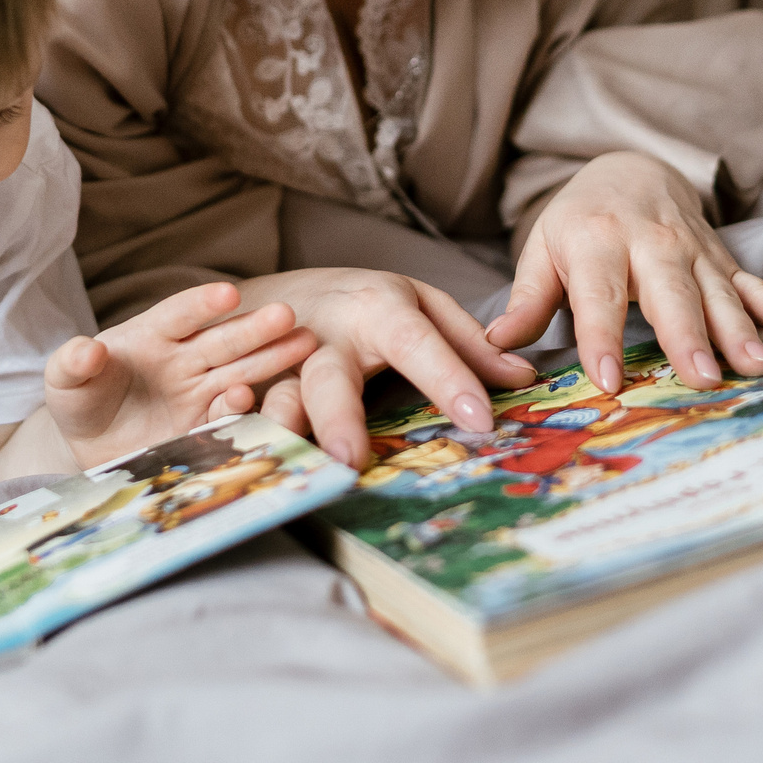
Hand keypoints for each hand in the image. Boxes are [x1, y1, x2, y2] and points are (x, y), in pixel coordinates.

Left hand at [45, 281, 318, 467]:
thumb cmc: (83, 402)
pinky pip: (230, 417)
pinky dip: (245, 411)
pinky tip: (258, 405)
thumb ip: (72, 365)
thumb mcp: (65, 385)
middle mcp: (184, 360)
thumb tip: (86, 349)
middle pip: (222, 340)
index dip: (202, 305)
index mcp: (153, 336)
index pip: (179, 314)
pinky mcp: (207, 427)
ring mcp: (200, 392)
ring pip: (240, 371)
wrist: (94, 450)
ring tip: (303, 346)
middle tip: (286, 316)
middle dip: (254, 328)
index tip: (227, 295)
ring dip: (271, 359)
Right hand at [234, 269, 540, 468]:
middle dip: (340, 417)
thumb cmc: (364, 305)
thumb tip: (524, 378)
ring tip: (297, 470)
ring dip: (282, 435)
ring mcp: (279, 366)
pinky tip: (252, 469)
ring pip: (276, 399)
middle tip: (353, 459)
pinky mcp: (247, 389)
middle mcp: (326, 337)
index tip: (480, 420)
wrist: (278, 292)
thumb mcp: (420, 306)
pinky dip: (239, 439)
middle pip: (331, 376)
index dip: (449, 380)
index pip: (418, 344)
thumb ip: (468, 342)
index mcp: (379, 308)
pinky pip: (239, 416)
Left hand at [484, 151, 762, 399]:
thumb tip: (497, 346)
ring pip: (717, 292)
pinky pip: (753, 282)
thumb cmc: (579, 222)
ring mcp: (692, 249)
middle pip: (670, 292)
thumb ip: (527, 300)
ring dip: (739, 329)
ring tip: (755, 365)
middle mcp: (649, 242)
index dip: (602, 339)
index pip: (597, 296)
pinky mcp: (721, 257)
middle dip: (686, 335)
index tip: (609, 381)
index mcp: (595, 241)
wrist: (630, 168)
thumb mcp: (542, 250)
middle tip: (701, 377)